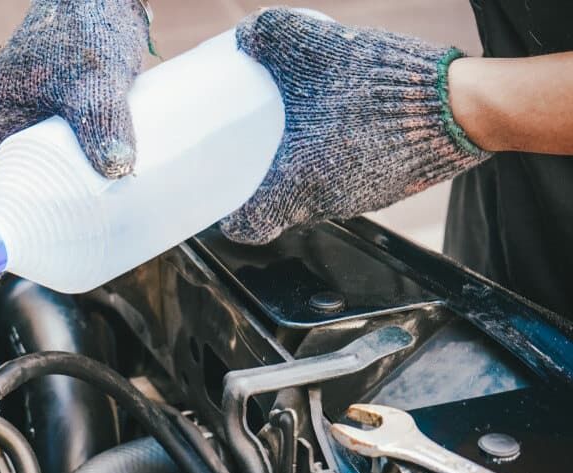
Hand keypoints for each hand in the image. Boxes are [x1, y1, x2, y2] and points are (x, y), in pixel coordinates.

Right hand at [0, 0, 149, 230]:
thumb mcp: (92, 76)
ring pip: (21, 193)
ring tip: (64, 247)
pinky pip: (50, 183)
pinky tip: (90, 218)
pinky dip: (61, 205)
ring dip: (35, 222)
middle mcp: (1, 135)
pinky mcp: (57, 141)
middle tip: (35, 259)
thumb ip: (102, 120)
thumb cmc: (84, 25)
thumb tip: (117, 170)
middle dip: (4, 234)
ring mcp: (28, 139)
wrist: (103, 1)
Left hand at [221, 8, 489, 244]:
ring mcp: (356, 200)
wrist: (459, 107)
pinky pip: (342, 184)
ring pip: (311, 197)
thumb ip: (274, 37)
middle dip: (261, 187)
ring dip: (298, 174)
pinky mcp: (383, 189)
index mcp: (297, 185)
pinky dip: (331, 165)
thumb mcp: (317, 50)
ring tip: (292, 136)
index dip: (231, 218)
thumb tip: (244, 35)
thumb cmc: (383, 89)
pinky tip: (335, 131)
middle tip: (250, 156)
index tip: (223, 200)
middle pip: (278, 210)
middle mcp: (323, 204)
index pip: (249, 226)